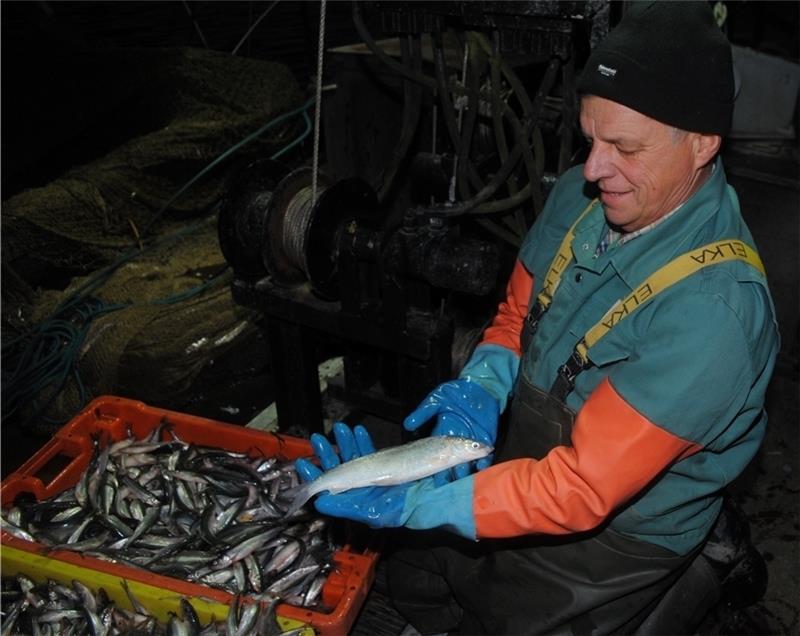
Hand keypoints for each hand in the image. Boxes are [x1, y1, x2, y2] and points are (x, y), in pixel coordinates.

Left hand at [294, 422, 415, 527]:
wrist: (437, 499)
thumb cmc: (408, 510)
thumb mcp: (375, 512)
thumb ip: (347, 506)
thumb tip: (319, 501)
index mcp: (357, 503)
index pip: (330, 490)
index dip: (316, 477)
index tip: (303, 463)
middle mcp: (364, 490)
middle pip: (340, 470)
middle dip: (327, 454)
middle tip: (317, 439)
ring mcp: (376, 477)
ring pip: (354, 458)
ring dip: (345, 444)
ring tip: (339, 429)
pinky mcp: (389, 467)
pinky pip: (372, 453)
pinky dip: (365, 442)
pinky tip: (359, 432)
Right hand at [404, 379, 498, 483]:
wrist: (479, 387)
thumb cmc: (457, 392)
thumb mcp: (437, 399)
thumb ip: (424, 412)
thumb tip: (408, 425)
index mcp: (443, 434)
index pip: (436, 454)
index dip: (433, 465)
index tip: (430, 475)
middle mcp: (457, 442)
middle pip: (451, 463)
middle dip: (448, 474)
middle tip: (446, 484)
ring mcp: (471, 442)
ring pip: (466, 462)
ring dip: (465, 471)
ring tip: (462, 480)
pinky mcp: (486, 440)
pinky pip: (484, 455)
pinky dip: (483, 462)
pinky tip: (480, 467)